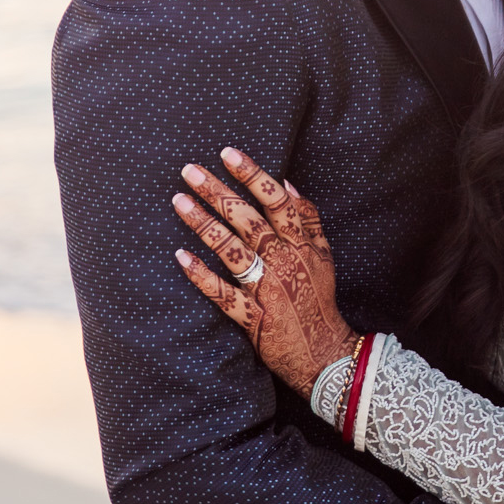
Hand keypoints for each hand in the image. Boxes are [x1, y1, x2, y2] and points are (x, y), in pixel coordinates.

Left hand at [172, 147, 356, 392]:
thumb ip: (309, 218)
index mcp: (300, 244)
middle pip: (247, 219)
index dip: (252, 174)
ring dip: (203, 225)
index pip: (276, 200)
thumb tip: (287, 182)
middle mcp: (282, 261)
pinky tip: (181, 257)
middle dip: (217, 192)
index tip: (228, 153)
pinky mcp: (252, 317)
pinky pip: (223, 294)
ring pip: (231, 250)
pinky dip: (201, 276)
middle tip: (190, 170)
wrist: (324, 350)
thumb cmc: (318, 297)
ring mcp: (266, 289)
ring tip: (179, 201)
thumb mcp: (323, 254)